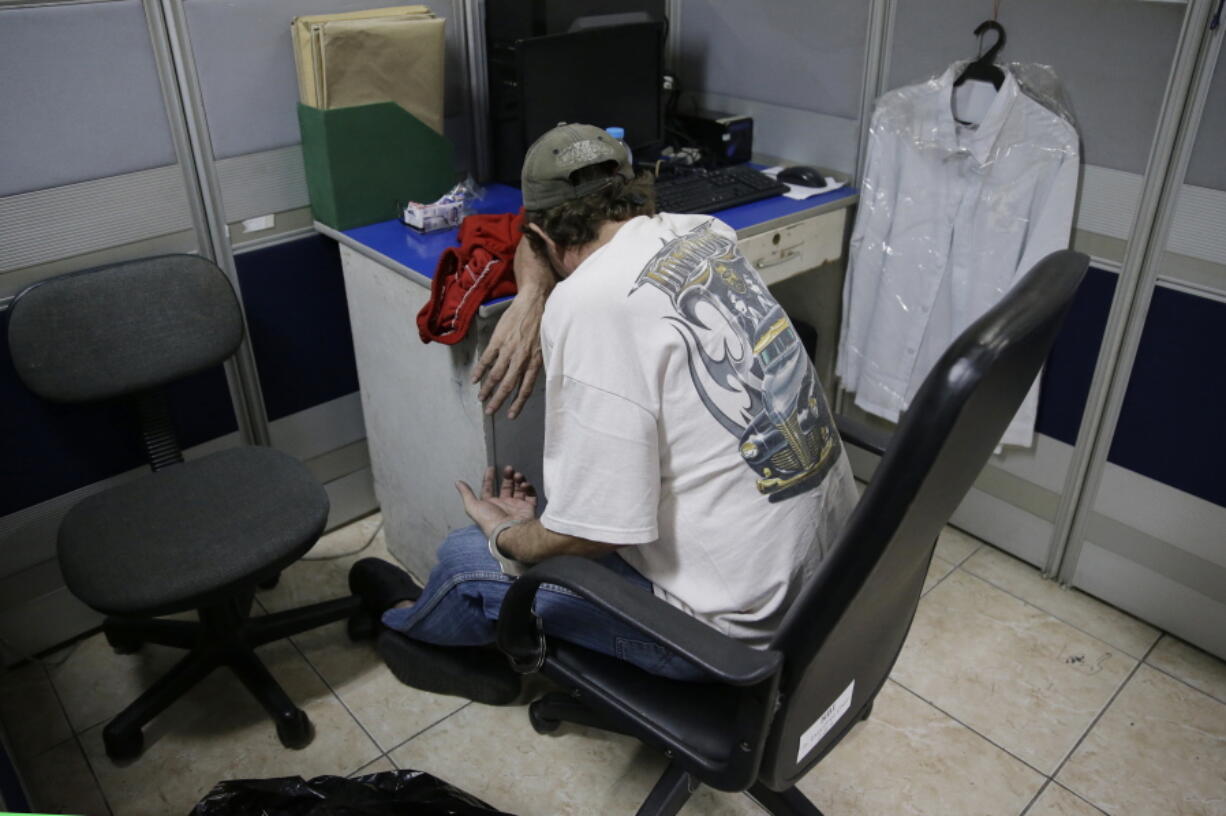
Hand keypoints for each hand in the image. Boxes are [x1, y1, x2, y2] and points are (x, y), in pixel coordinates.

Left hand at [455, 465, 537, 537]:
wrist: (510, 531)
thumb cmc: (490, 520)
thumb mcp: (473, 507)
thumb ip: (466, 494)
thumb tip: (458, 482)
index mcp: (491, 505)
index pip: (489, 489)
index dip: (489, 479)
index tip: (491, 468)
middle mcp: (504, 505)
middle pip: (506, 487)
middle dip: (507, 476)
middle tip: (509, 469)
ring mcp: (517, 506)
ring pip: (519, 489)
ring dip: (518, 480)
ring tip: (517, 475)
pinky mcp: (529, 508)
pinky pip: (531, 495)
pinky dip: (528, 488)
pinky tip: (524, 485)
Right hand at [472, 240, 552, 418]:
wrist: (536, 300)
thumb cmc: (544, 321)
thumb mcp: (545, 344)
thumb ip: (537, 361)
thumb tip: (530, 377)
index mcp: (535, 361)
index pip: (526, 388)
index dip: (518, 403)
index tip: (511, 415)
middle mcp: (522, 358)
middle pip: (508, 385)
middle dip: (498, 401)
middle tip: (490, 412)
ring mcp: (509, 349)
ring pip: (496, 375)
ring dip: (487, 389)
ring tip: (481, 399)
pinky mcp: (498, 339)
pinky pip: (487, 359)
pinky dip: (480, 370)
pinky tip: (474, 379)